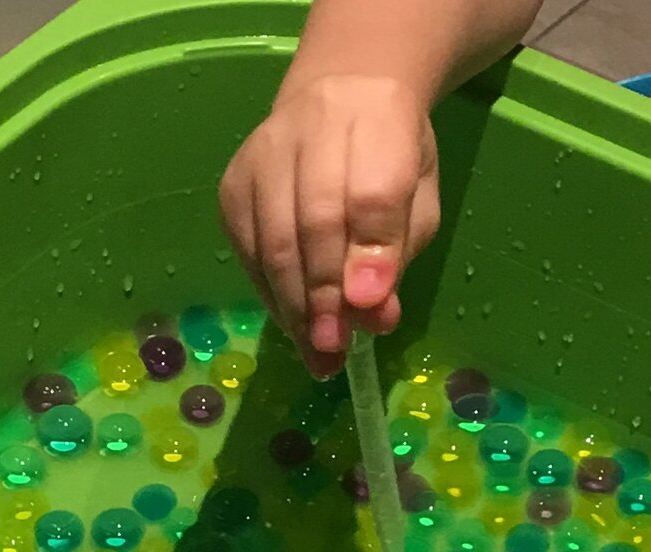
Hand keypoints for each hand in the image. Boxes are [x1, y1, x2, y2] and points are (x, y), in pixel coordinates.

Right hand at [221, 73, 439, 374]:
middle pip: (315, 220)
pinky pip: (247, 252)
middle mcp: (313, 124)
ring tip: (318, 352)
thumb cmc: (386, 160)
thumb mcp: (417, 200)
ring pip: (272, 242)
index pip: (371, 192)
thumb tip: (371, 314)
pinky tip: (295, 322)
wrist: (340, 101)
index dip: (370, 255)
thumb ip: (397, 255)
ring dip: (295, 307)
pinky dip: (271, 296)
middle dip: (325, 295)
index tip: (372, 308)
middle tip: (336, 347)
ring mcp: (263, 153)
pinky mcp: (233, 184)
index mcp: (377, 118)